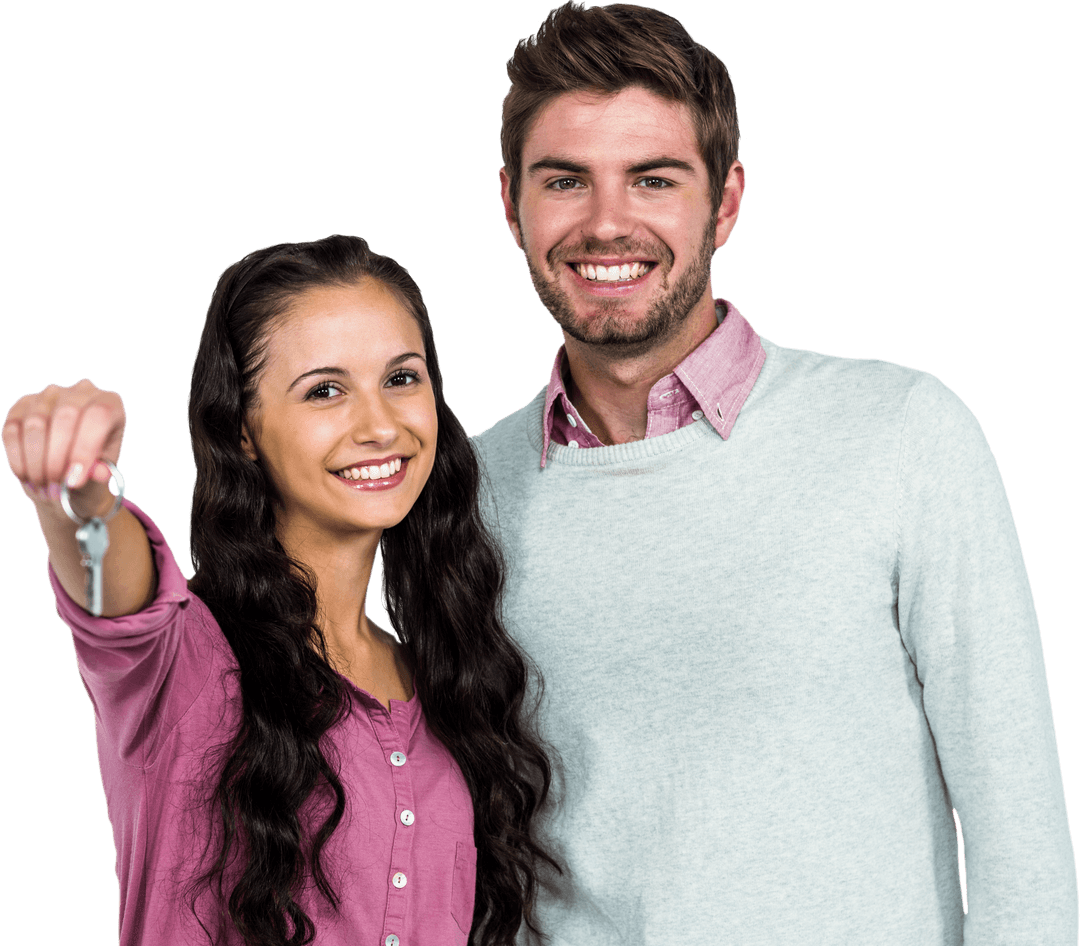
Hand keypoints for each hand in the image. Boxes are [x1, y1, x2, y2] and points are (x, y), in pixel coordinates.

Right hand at [2, 379, 125, 517]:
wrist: (69, 469)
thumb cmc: (92, 466)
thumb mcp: (104, 470)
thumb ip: (102, 470)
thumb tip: (97, 473)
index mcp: (109, 402)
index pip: (98, 416)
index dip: (85, 449)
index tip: (74, 481)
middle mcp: (80, 391)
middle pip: (66, 416)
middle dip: (58, 459)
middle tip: (57, 488)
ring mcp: (48, 396)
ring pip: (36, 424)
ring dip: (37, 462)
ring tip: (44, 487)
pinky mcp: (21, 406)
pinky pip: (11, 430)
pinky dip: (18, 458)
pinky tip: (27, 476)